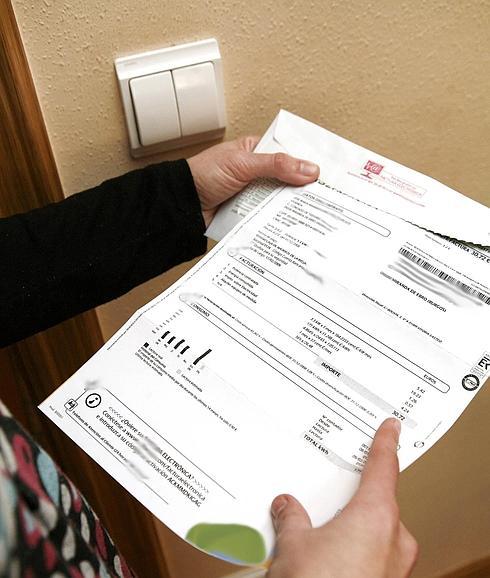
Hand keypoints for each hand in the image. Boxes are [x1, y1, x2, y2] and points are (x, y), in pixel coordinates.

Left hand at [187, 136, 319, 226]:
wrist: (182, 205)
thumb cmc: (202, 175)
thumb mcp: (243, 164)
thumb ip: (276, 165)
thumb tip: (309, 169)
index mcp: (255, 152)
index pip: (288, 154)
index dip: (307, 162)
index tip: (328, 172)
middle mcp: (256, 173)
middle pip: (287, 180)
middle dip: (302, 189)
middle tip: (328, 197)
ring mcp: (253, 195)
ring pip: (279, 200)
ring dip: (291, 207)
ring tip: (316, 214)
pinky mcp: (249, 214)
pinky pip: (268, 217)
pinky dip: (278, 221)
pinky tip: (294, 226)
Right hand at [267, 419, 417, 577]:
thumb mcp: (294, 547)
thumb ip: (292, 519)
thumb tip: (286, 506)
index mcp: (376, 517)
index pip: (384, 467)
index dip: (386, 443)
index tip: (391, 427)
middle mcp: (393, 540)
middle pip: (379, 503)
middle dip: (355, 498)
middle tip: (331, 491)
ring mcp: (393, 568)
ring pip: (377, 533)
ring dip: (352, 529)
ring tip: (317, 530)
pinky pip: (374, 557)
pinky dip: (354, 551)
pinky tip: (328, 558)